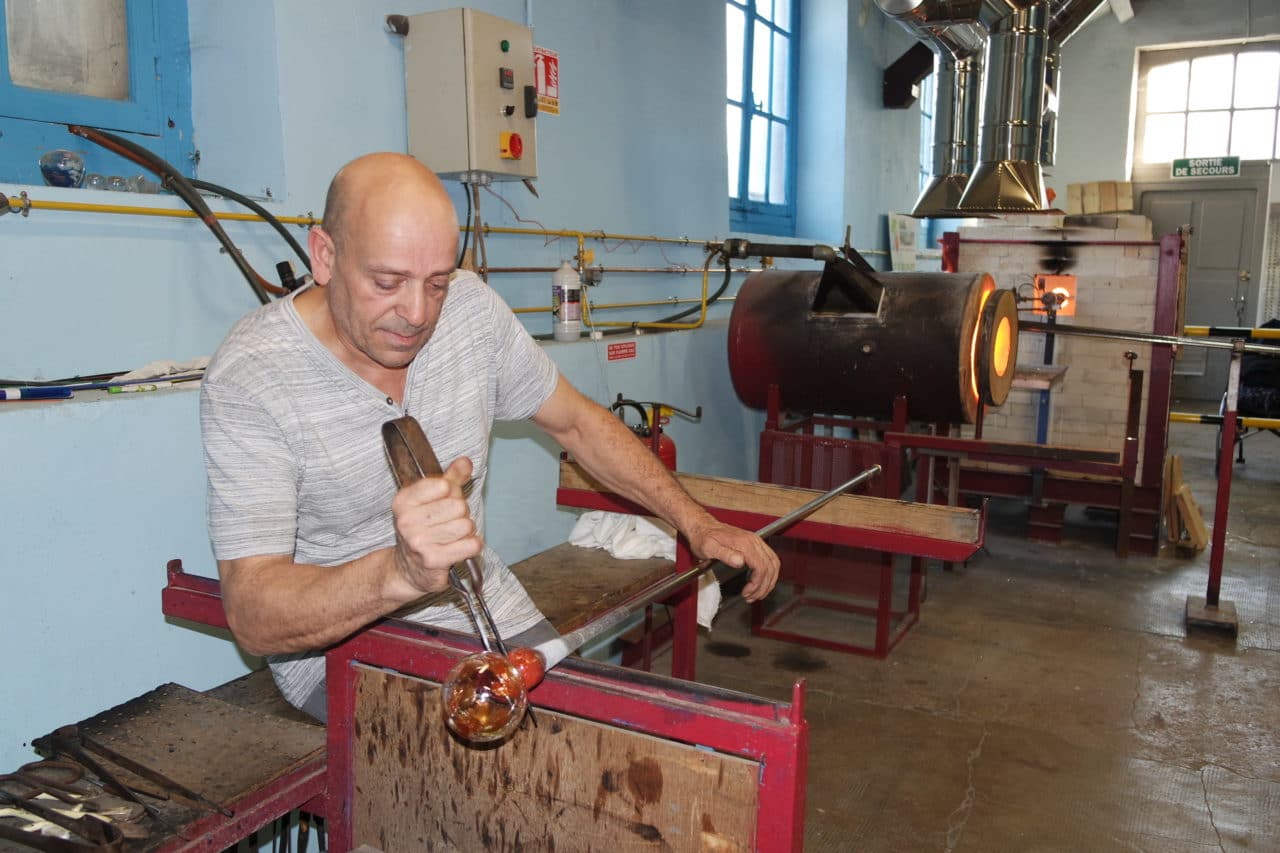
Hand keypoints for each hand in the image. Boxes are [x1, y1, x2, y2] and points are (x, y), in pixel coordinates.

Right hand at [389, 456, 482, 595]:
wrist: (408, 570)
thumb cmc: (422, 531)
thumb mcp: (431, 501)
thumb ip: (450, 479)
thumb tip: (465, 462)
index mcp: (404, 501)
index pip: (444, 485)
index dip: (451, 493)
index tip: (442, 503)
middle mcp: (407, 520)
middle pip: (458, 506)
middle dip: (460, 515)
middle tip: (448, 525)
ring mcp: (419, 542)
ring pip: (466, 525)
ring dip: (466, 532)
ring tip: (451, 537)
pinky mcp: (434, 560)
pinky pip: (471, 544)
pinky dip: (471, 546)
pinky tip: (458, 548)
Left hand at [686, 518, 780, 602]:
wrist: (703, 527)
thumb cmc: (704, 537)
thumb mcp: (709, 548)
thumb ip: (725, 554)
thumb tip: (740, 561)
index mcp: (745, 543)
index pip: (761, 566)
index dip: (757, 583)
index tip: (747, 593)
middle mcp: (754, 541)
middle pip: (770, 567)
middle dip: (763, 586)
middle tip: (752, 597)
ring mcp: (756, 542)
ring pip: (773, 564)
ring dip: (769, 581)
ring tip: (757, 593)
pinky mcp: (755, 544)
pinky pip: (770, 559)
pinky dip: (769, 573)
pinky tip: (760, 581)